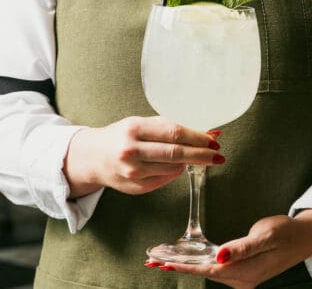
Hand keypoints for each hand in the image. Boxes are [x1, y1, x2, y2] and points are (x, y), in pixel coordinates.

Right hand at [64, 116, 223, 196]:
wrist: (93, 157)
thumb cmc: (121, 136)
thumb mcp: (141, 124)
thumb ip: (169, 128)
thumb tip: (205, 133)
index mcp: (134, 129)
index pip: (174, 133)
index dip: (198, 137)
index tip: (213, 139)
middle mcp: (132, 151)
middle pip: (177, 153)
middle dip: (202, 154)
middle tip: (218, 154)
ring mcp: (134, 172)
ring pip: (174, 168)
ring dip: (190, 163)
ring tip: (200, 157)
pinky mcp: (137, 187)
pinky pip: (166, 179)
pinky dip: (176, 171)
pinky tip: (178, 165)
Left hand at [147, 210, 311, 288]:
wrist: (304, 237)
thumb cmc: (286, 233)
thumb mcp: (265, 236)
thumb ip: (242, 248)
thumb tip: (220, 258)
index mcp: (245, 272)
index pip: (207, 270)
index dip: (184, 266)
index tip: (163, 262)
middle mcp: (242, 280)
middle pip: (204, 273)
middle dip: (178, 266)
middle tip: (152, 260)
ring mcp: (243, 278)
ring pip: (208, 272)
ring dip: (187, 265)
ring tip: (163, 259)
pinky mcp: (243, 272)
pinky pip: (216, 269)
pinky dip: (199, 264)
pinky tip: (188, 259)